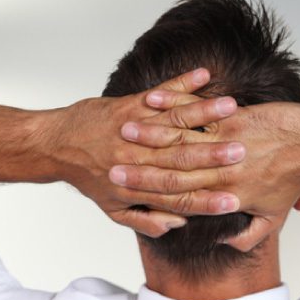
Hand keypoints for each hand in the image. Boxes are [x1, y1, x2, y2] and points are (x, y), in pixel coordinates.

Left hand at [52, 69, 246, 237]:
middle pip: (181, 158)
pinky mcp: (127, 105)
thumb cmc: (89, 177)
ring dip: (204, 112)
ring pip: (174, 122)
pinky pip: (159, 93)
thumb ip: (147, 220)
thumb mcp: (114, 210)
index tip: (234, 201)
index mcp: (137, 188)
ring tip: (232, 108)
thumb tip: (177, 224)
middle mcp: (137, 159)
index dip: (207, 200)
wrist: (56, 146)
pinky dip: (182, 84)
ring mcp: (133, 129)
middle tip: (243, 153)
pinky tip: (204, 76)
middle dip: (214, 155)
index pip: (178, 196)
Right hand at [110, 93, 299, 250]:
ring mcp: (225, 141)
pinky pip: (197, 110)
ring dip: (148, 132)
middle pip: (170, 168)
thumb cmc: (294, 177)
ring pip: (178, 138)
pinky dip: (173, 102)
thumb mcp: (273, 216)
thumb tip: (225, 241)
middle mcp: (220, 171)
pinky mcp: (234, 117)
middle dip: (137, 165)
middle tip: (111, 161)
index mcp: (224, 194)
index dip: (148, 195)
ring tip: (123, 127)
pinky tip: (152, 99)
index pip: (178, 197)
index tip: (123, 191)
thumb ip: (248, 235)